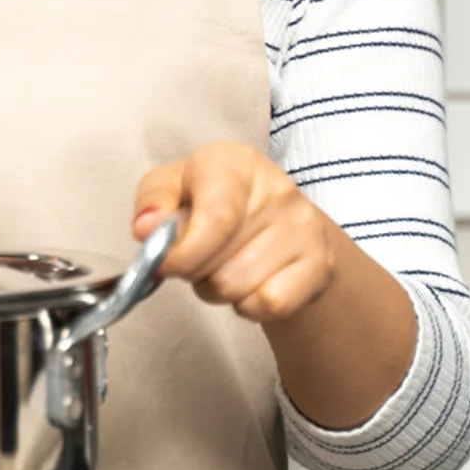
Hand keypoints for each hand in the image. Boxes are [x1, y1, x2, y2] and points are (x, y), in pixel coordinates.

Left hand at [133, 141, 336, 324]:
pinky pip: (269, 305)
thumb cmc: (213, 201)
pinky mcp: (321, 264)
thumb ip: (153, 203)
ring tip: (222, 266)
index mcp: (234, 162)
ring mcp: (303, 227)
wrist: (276, 221)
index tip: (165, 264)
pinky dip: (248, 306)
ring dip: (217, 290)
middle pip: (218, 264)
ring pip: (239, 289)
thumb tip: (147, 229)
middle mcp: (276, 189)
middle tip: (198, 257)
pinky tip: (249, 282)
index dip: (183, 253)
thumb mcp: (172, 188)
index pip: (215, 218)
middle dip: (194, 272)